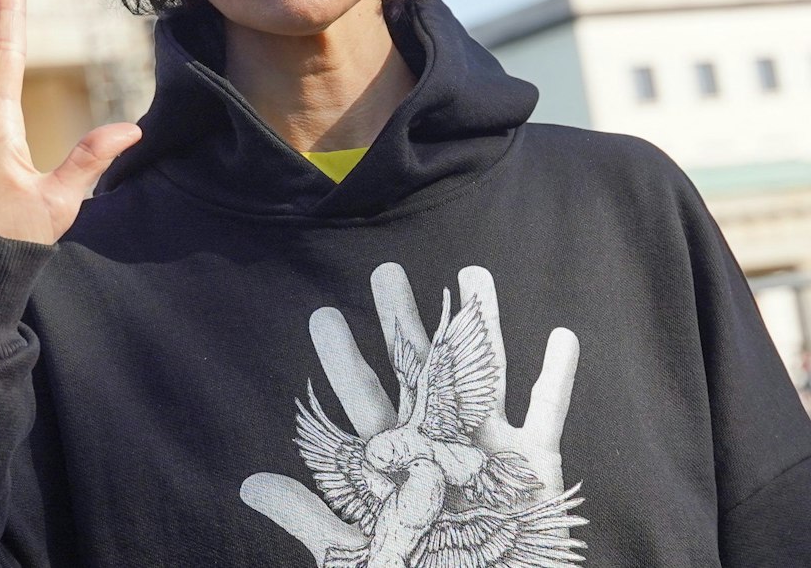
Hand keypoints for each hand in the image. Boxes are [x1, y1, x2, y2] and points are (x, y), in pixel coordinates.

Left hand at [241, 264, 581, 560]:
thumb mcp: (355, 555)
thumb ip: (311, 518)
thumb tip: (248, 485)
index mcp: (394, 462)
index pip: (362, 400)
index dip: (343, 359)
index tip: (322, 316)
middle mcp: (439, 445)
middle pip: (417, 371)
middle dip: (401, 323)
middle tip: (384, 272)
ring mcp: (488, 452)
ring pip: (484, 376)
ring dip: (481, 326)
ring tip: (472, 272)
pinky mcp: (534, 472)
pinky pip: (549, 417)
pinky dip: (556, 378)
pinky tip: (563, 336)